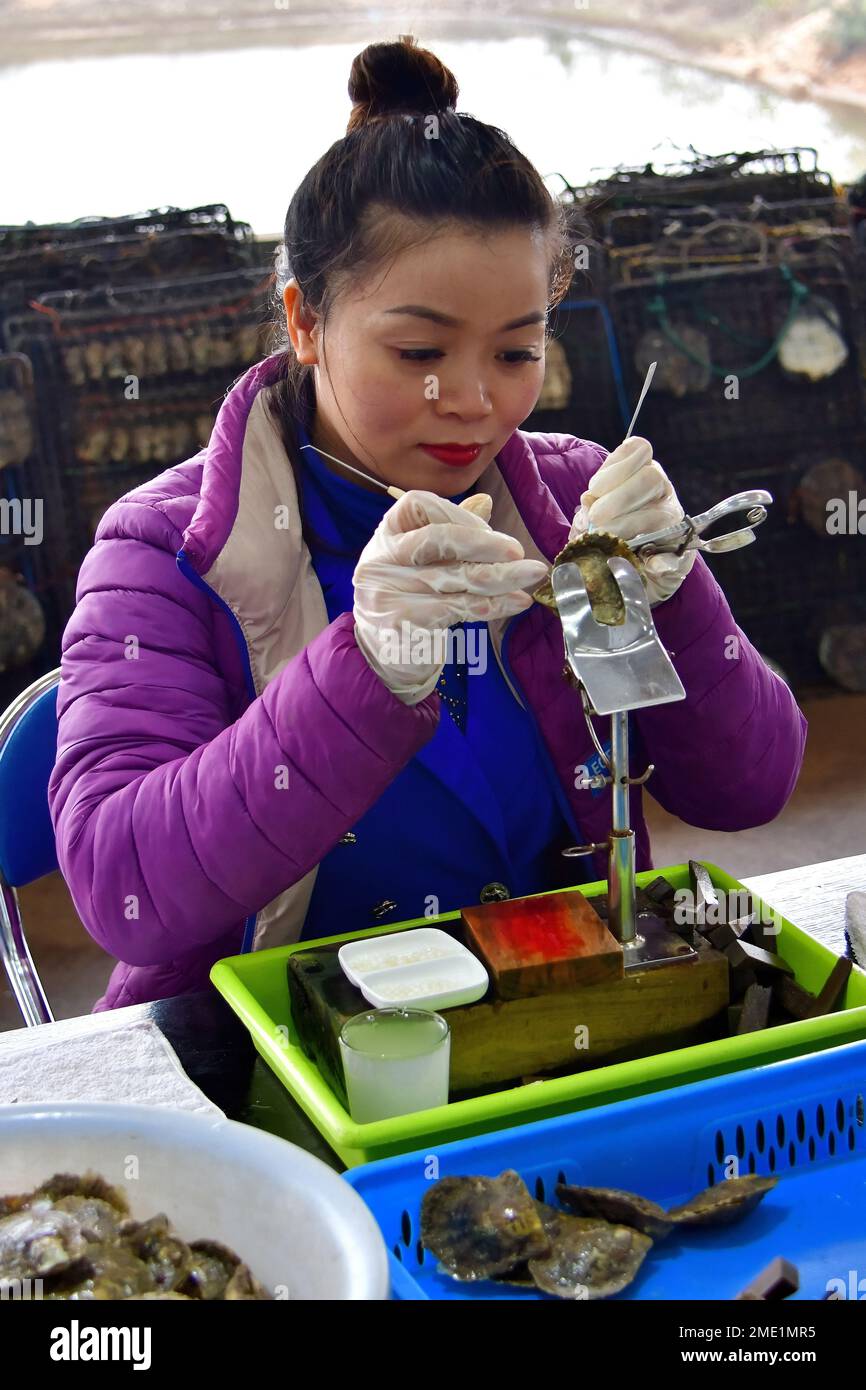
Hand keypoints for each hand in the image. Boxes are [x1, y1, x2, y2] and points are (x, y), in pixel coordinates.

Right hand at [353, 490, 548, 703]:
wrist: (381, 656)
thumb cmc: (408, 600)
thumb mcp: (421, 561)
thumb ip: (450, 531)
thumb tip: (486, 501)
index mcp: (385, 534)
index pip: (418, 505)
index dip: (458, 513)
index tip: (489, 529)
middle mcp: (380, 559)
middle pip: (436, 540)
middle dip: (483, 544)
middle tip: (518, 551)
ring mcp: (388, 593)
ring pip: (455, 578)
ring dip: (501, 576)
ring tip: (532, 575)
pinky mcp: (404, 625)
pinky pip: (459, 609)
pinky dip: (494, 605)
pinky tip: (516, 602)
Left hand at [569, 437, 695, 605]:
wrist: (630, 574)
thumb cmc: (609, 535)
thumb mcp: (594, 516)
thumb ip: (590, 508)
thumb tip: (588, 505)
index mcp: (641, 473)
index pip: (638, 450)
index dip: (616, 465)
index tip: (595, 487)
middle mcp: (662, 492)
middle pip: (650, 477)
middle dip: (619, 496)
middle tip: (596, 516)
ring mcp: (675, 522)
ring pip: (659, 513)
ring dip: (628, 524)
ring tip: (605, 537)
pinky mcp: (682, 555)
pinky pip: (677, 555)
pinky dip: (662, 561)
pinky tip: (649, 565)